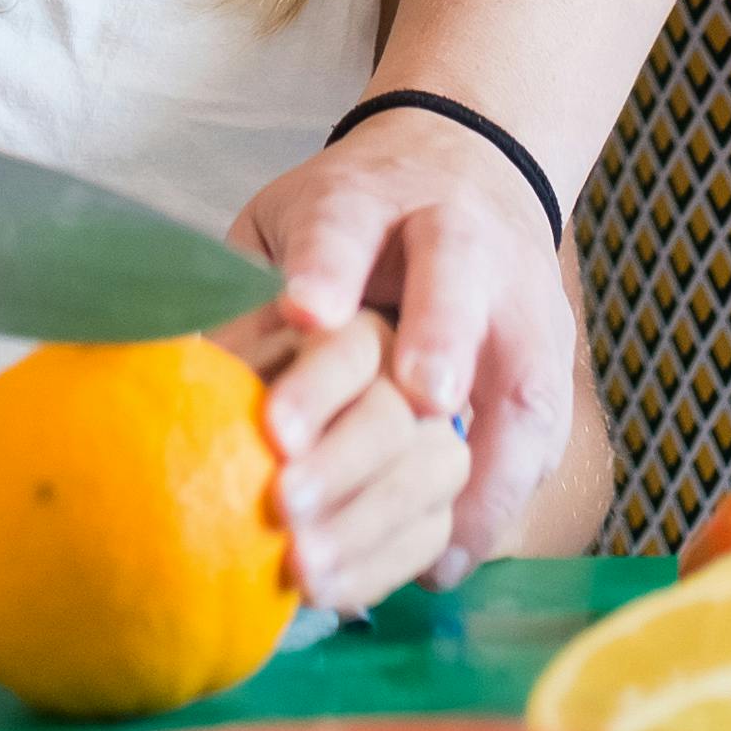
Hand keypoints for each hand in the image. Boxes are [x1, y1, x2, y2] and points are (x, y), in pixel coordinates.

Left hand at [232, 116, 572, 585]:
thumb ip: (245, 293)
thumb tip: (185, 387)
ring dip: (472, 458)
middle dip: (436, 339)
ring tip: (424, 543)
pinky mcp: (545, 365)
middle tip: (411, 403)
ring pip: (516, 374)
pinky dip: (494, 503)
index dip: (328, 268)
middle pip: (453, 281)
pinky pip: (536, 439)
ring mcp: (516, 304)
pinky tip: (442, 563)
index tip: (303, 313)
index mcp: (371, 199)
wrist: (470, 166)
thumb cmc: (351, 220)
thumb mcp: (285, 225)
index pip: (346, 225)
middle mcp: (458, 240)